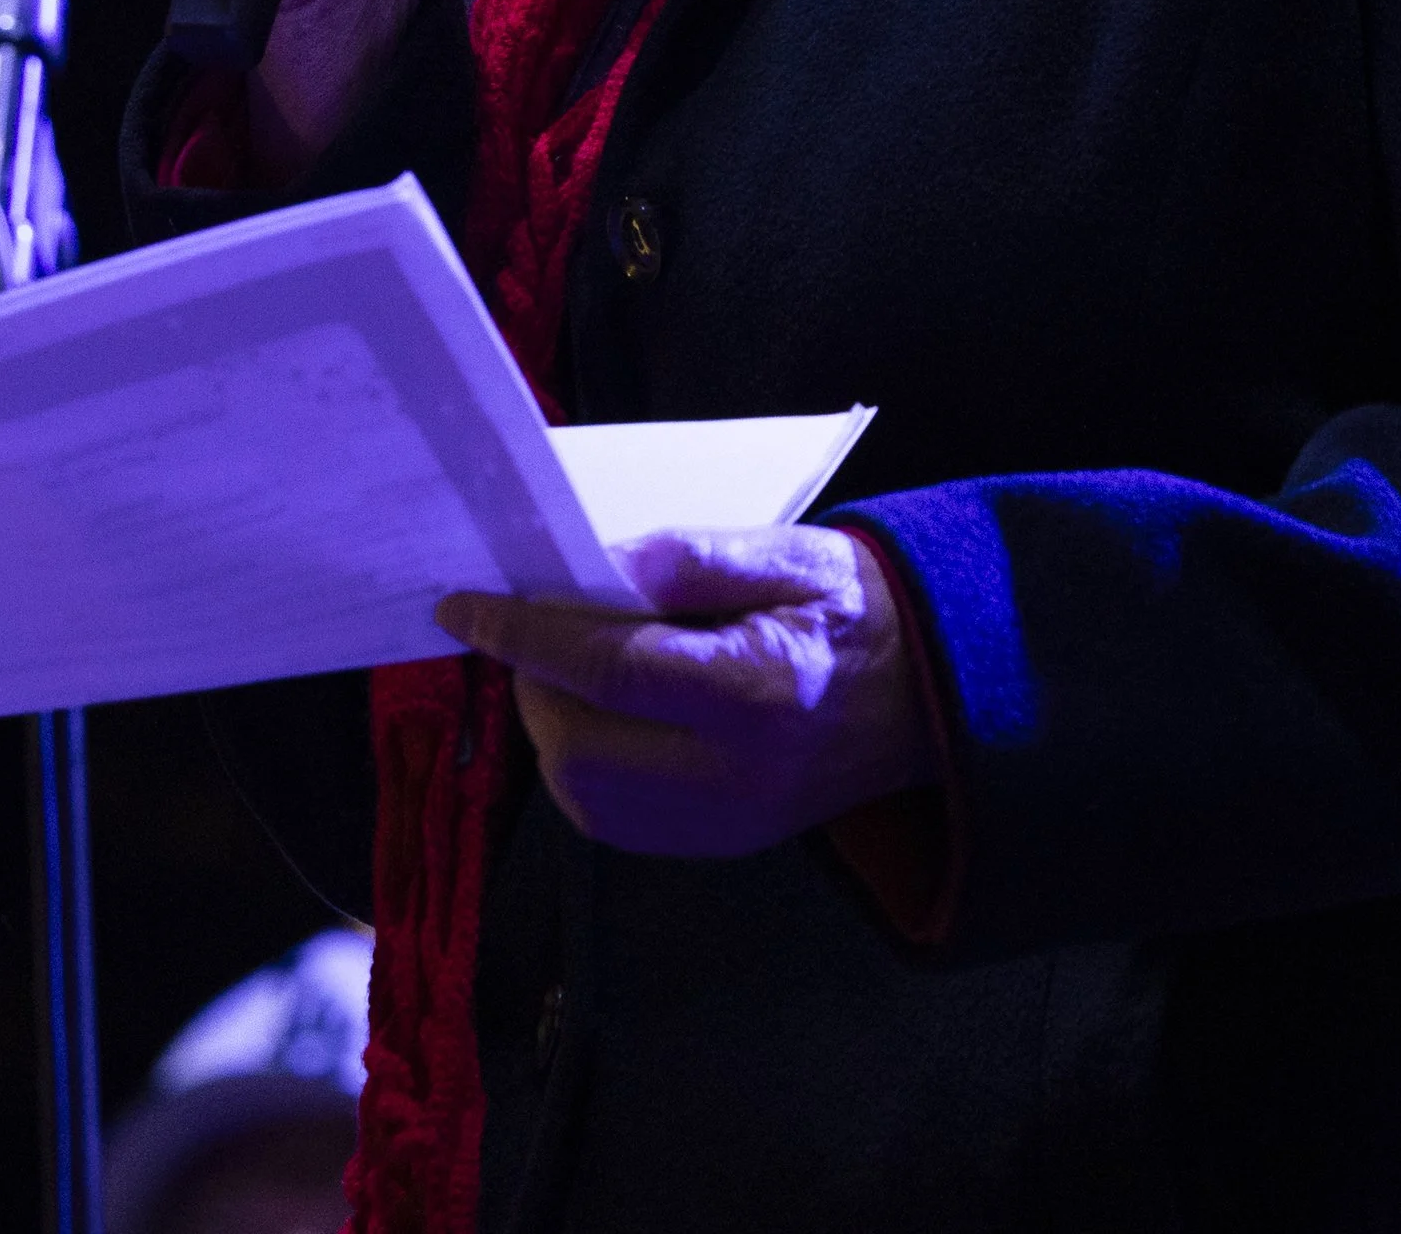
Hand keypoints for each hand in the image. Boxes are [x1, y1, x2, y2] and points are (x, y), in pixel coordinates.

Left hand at [436, 526, 938, 858]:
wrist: (935, 695)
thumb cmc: (861, 608)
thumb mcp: (790, 554)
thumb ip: (690, 558)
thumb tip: (595, 566)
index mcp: (759, 692)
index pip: (608, 667)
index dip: (525, 633)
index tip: (464, 604)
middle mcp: (737, 776)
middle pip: (580, 747)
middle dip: (534, 684)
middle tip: (534, 628)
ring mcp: (727, 825)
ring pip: (584, 797)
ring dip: (551, 728)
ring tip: (567, 668)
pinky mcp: (720, 845)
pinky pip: (612, 820)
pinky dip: (581, 764)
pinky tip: (598, 714)